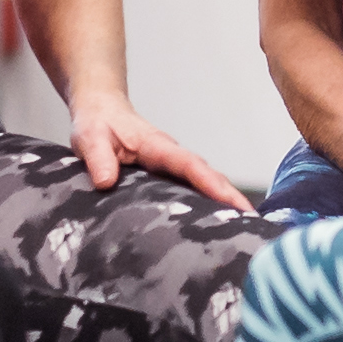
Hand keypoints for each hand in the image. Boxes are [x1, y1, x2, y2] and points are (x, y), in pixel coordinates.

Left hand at [71, 98, 259, 210]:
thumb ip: (98, 158)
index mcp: (157, 146)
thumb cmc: (96, 122)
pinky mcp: (167, 176)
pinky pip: (192, 190)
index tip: (234, 204)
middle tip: (253, 226)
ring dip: (224, 204)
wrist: (99, 109)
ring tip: (243, 233)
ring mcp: (171, 166)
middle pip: (208, 177)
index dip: (212, 185)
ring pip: (204, 184)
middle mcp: (171, 156)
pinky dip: (208, 205)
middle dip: (231, 199)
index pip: (190, 166)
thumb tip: (107, 182)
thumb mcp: (89, 137)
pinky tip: (214, 227)